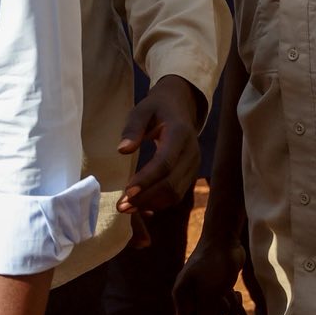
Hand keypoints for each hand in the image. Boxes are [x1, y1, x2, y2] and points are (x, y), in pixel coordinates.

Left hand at [116, 75, 201, 219]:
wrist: (182, 106)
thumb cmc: (158, 107)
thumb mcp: (142, 109)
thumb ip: (132, 128)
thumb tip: (122, 150)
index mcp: (180, 134)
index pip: (165, 163)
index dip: (147, 179)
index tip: (127, 192)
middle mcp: (191, 153)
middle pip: (172, 183)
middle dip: (146, 197)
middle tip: (121, 206)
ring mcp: (194, 165)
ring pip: (176, 193)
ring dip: (152, 203)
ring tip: (127, 208)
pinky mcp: (191, 173)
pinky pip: (178, 193)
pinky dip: (160, 202)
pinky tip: (141, 206)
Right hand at [173, 228, 246, 314]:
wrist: (224, 239)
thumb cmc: (214, 265)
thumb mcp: (209, 294)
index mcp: (180, 296)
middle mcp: (187, 295)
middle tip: (223, 303)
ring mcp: (199, 290)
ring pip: (210, 312)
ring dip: (222, 308)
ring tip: (228, 294)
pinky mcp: (211, 286)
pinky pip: (217, 303)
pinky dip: (226, 301)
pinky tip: (233, 292)